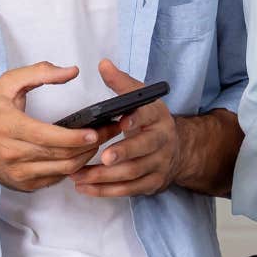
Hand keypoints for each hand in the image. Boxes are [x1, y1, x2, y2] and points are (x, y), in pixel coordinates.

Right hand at [0, 62, 114, 191]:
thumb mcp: (7, 84)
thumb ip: (40, 72)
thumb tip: (71, 71)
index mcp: (7, 126)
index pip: (47, 137)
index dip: (74, 137)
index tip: (95, 131)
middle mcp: (12, 153)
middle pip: (60, 155)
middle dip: (89, 145)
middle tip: (109, 132)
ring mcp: (19, 172)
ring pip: (63, 170)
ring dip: (85, 157)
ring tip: (99, 141)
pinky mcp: (25, 184)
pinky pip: (57, 178)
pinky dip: (73, 167)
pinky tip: (82, 154)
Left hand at [72, 59, 181, 197]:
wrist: (178, 149)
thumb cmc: (150, 121)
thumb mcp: (141, 99)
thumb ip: (121, 84)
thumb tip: (103, 65)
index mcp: (157, 117)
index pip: (148, 116)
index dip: (136, 119)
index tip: (122, 121)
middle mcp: (161, 141)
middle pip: (143, 149)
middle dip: (123, 153)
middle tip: (102, 158)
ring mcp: (158, 164)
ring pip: (133, 173)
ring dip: (104, 177)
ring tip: (78, 176)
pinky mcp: (152, 183)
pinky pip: (129, 190)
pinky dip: (105, 191)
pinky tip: (85, 188)